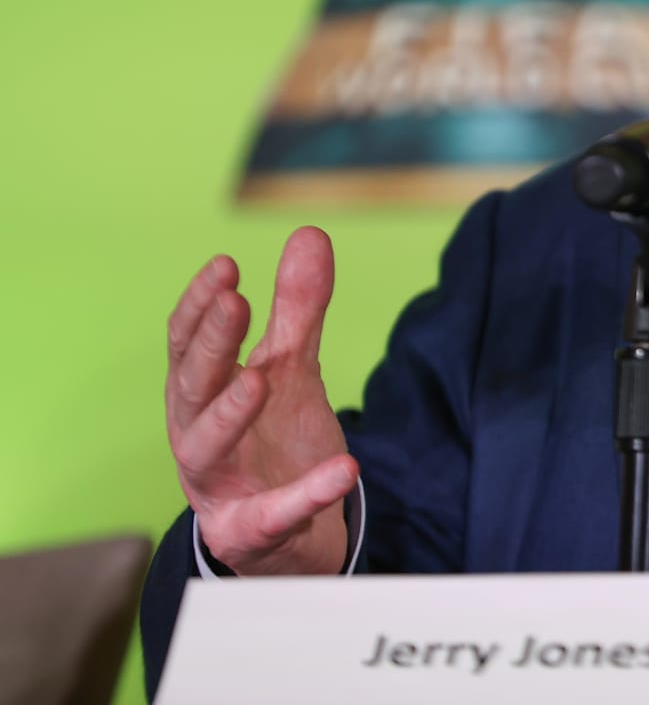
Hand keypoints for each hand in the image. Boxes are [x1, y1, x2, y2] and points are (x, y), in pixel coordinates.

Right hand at [164, 226, 356, 574]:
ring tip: (259, 379)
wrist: (288, 532)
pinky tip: (345, 470)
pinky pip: (277, 514)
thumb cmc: (271, 439)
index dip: (200, 307)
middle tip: (234, 303)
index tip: (226, 266)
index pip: (186, 345)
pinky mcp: (252, 531)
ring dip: (229, 415)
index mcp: (198, 395)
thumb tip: (310, 234)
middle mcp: (196, 437)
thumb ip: (297, 309)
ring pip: (207, 450)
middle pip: (190, 389)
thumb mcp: (289, 368)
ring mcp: (220, 486)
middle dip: (210, 347)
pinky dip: (306, 494)